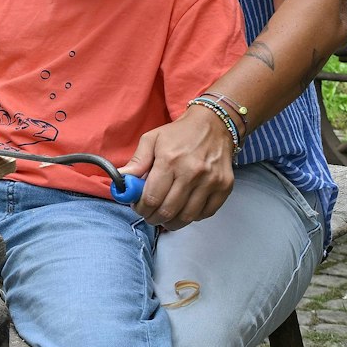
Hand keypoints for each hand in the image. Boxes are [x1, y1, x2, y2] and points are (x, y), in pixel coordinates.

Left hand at [121, 107, 234, 227]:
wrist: (214, 124)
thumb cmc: (179, 133)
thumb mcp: (151, 140)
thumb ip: (136, 161)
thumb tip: (121, 179)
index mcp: (169, 160)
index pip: (151, 198)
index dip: (141, 208)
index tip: (138, 207)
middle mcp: (192, 172)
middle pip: (168, 211)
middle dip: (153, 218)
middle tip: (149, 215)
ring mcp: (211, 181)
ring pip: (187, 217)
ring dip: (172, 222)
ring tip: (164, 217)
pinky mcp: (225, 186)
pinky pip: (206, 213)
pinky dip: (192, 217)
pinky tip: (184, 210)